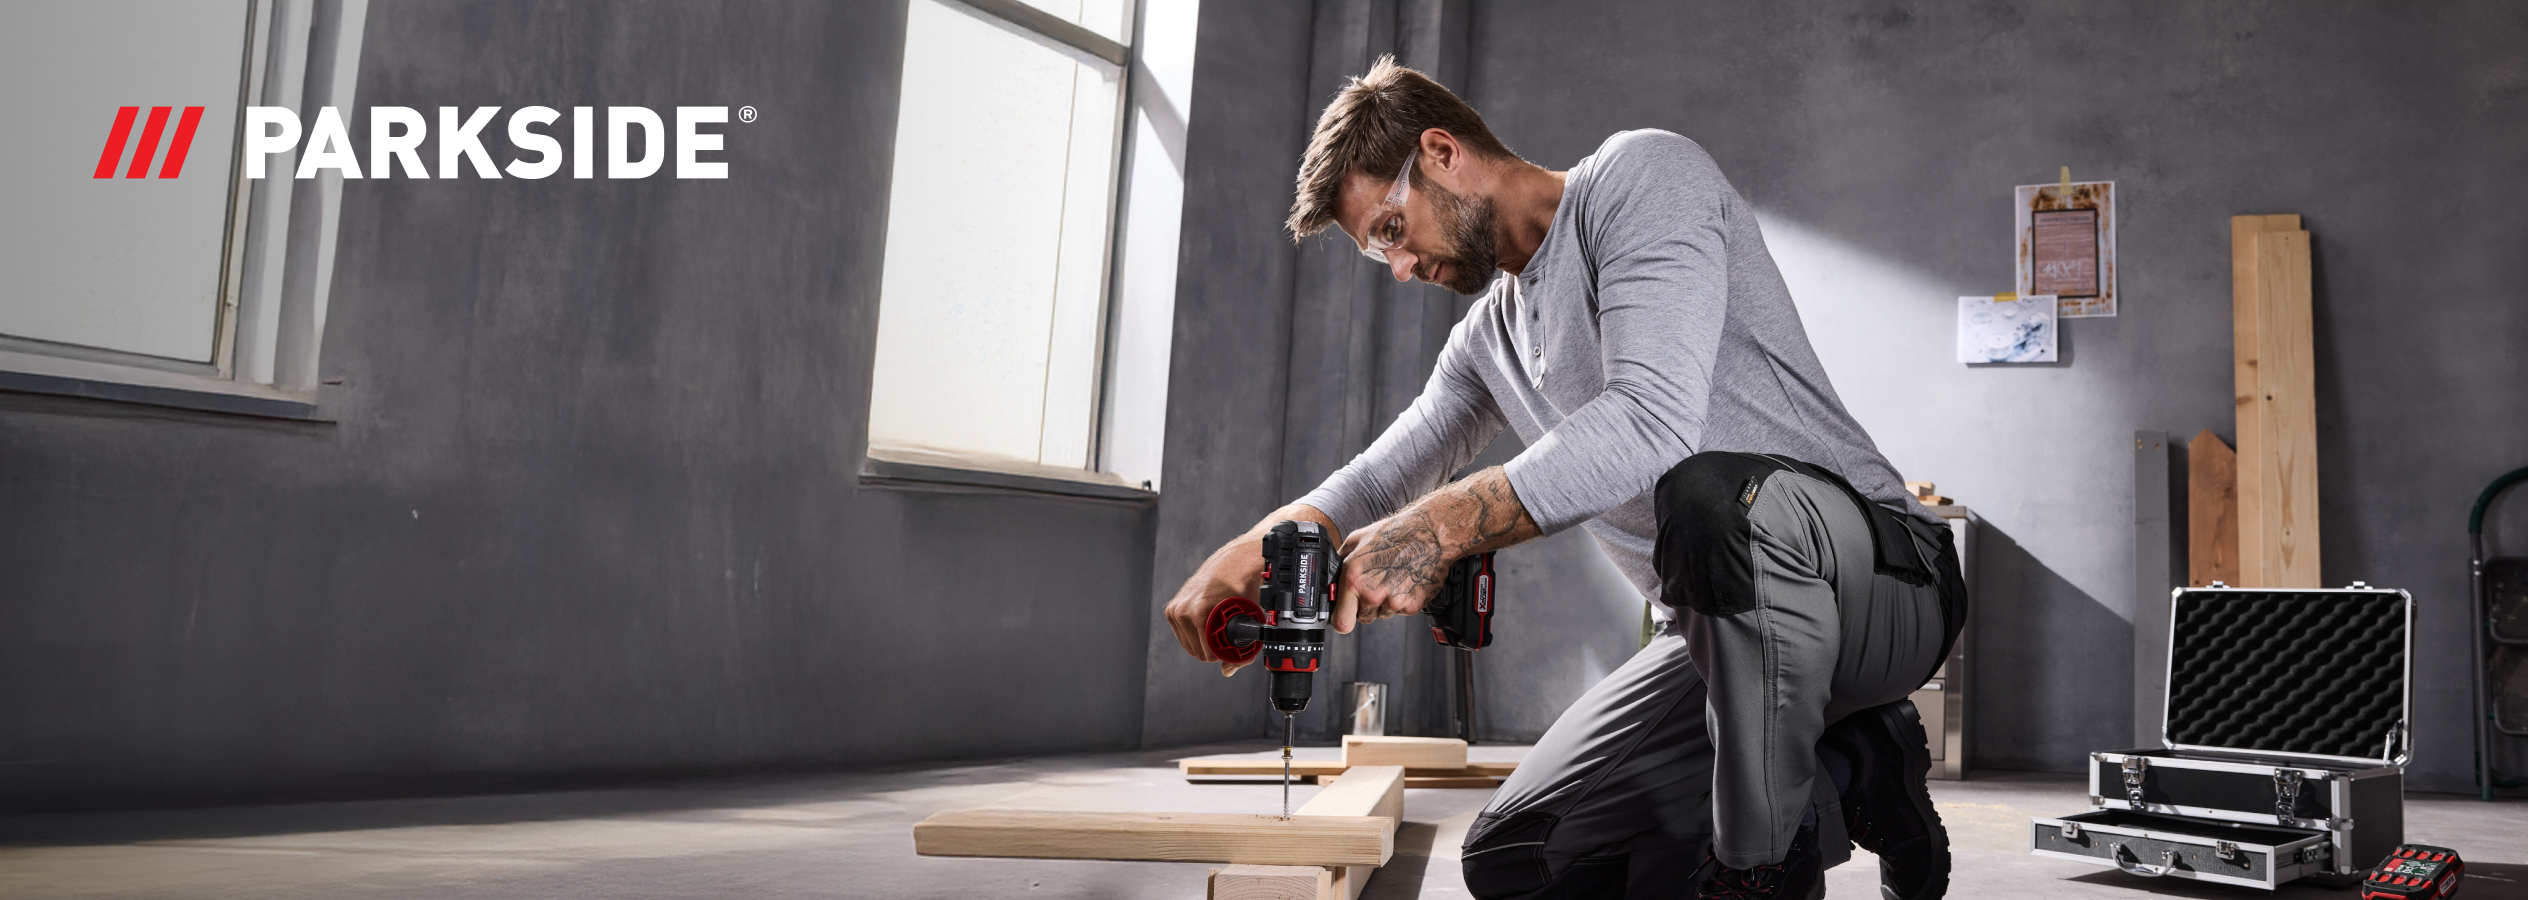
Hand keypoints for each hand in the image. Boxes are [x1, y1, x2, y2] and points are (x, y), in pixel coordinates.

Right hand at [1163, 534, 1267, 676]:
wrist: (1235, 562)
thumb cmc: (1243, 586)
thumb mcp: (1249, 619)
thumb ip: (1241, 651)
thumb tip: (1228, 671)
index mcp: (1199, 613)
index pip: (1207, 655)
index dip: (1222, 655)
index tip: (1231, 645)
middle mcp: (1183, 610)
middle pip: (1196, 652)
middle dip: (1212, 649)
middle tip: (1226, 635)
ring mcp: (1175, 608)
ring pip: (1188, 644)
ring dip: (1202, 640)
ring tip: (1217, 626)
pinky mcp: (1172, 608)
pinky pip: (1182, 634)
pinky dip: (1193, 633)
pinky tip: (1206, 623)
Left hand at [1335, 509, 1448, 632]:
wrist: (1430, 534)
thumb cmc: (1395, 534)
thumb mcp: (1357, 541)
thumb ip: (1341, 562)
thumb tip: (1332, 576)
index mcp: (1354, 580)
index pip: (1341, 622)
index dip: (1340, 620)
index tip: (1342, 615)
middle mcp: (1373, 594)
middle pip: (1363, 618)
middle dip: (1364, 606)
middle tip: (1374, 584)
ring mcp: (1394, 602)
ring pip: (1383, 614)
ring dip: (1384, 603)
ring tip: (1392, 578)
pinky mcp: (1413, 606)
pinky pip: (1401, 611)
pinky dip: (1402, 600)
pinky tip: (1405, 581)